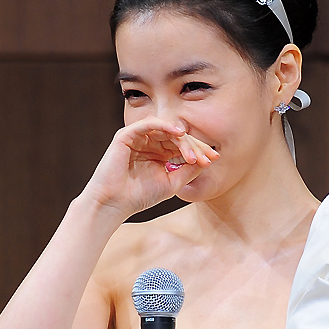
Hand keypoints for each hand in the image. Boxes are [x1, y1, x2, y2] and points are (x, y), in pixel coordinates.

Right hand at [80, 117, 219, 219]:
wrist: (114, 204)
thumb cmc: (139, 196)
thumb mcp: (172, 183)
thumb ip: (188, 171)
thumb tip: (207, 160)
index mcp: (158, 154)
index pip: (182, 146)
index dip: (199, 151)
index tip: (215, 159)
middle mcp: (149, 143)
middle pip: (177, 137)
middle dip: (195, 146)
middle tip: (209, 157)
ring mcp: (138, 138)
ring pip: (166, 130)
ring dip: (183, 140)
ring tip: (194, 154)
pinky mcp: (127, 135)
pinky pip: (149, 124)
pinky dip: (165, 126)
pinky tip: (179, 133)